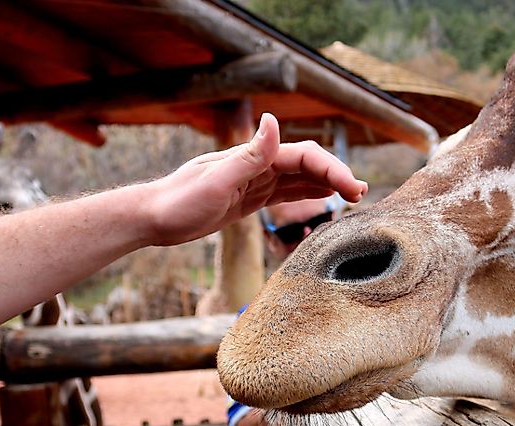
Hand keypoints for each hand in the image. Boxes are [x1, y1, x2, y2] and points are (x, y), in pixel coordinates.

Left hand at [141, 113, 367, 245]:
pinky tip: (322, 198)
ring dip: (328, 183)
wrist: (152, 218)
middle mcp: (258, 165)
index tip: (354, 190)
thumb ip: (248, 155)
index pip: (304, 156)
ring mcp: (255, 181)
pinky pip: (286, 192)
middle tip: (362, 195)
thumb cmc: (178, 202)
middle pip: (308, 164)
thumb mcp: (214, 181)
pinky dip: (308, 193)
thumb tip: (274, 120)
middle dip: (338, 176)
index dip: (333, 169)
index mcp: (254, 158)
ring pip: (301, 177)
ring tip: (354, 195)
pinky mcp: (250, 197)